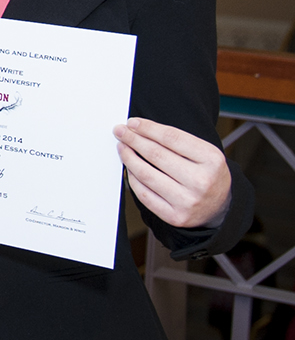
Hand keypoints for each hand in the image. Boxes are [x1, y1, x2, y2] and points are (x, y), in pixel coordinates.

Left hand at [115, 117, 230, 229]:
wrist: (219, 207)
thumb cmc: (207, 175)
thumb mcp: (204, 153)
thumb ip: (177, 140)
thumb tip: (139, 128)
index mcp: (211, 160)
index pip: (172, 138)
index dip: (148, 128)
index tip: (133, 123)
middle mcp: (201, 181)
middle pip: (156, 155)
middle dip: (133, 140)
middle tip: (121, 132)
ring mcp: (187, 201)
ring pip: (146, 174)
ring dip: (129, 158)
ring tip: (122, 148)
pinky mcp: (174, 216)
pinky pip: (144, 194)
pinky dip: (133, 179)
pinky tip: (130, 169)